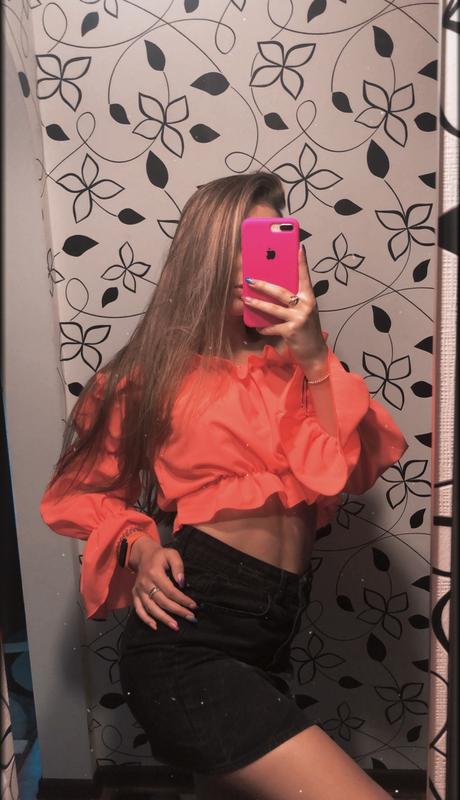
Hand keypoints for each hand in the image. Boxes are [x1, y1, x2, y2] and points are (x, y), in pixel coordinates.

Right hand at [129, 535, 197, 630]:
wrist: (143, 555)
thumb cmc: (161, 556)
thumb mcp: (172, 554)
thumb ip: (178, 567)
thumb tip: (182, 583)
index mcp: (154, 573)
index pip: (171, 591)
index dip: (182, 600)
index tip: (193, 606)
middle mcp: (145, 583)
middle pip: (162, 601)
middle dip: (177, 611)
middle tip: (190, 618)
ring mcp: (139, 590)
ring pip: (151, 608)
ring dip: (164, 619)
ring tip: (176, 626)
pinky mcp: (135, 594)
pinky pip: (138, 610)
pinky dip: (146, 619)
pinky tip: (155, 626)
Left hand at [243, 243, 327, 368]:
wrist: (314, 352)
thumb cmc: (306, 330)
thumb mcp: (304, 312)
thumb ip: (294, 301)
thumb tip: (275, 290)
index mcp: (309, 297)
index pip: (305, 276)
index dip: (302, 262)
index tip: (298, 247)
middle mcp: (305, 305)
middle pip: (281, 291)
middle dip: (264, 285)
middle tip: (250, 280)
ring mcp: (299, 318)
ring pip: (273, 308)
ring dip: (257, 304)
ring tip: (246, 299)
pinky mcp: (291, 331)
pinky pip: (272, 327)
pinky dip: (264, 328)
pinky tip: (257, 327)